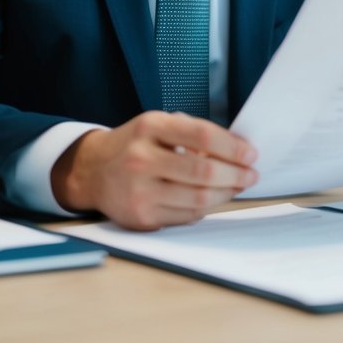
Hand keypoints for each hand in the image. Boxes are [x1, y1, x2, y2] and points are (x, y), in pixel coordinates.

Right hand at [50, 111, 257, 229]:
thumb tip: (238, 149)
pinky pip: (186, 216)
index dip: (233, 147)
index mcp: (149, 127)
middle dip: (236, 174)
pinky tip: (212, 198)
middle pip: (204, 172)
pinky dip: (205, 207)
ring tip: (237, 187)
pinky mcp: (141, 217)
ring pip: (199, 199)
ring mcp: (139, 190)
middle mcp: (141, 158)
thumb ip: (192, 133)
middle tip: (251, 174)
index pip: (202, 135)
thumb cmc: (134, 145)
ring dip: (227, 194)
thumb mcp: (157, 125)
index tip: (251, 153)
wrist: (92, 171)